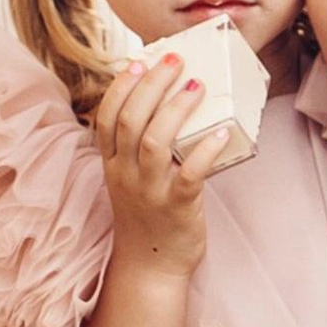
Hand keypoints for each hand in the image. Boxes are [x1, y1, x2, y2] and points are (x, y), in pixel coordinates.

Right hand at [92, 48, 231, 272]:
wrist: (150, 267)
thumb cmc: (147, 216)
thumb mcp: (131, 179)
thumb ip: (138, 148)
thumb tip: (167, 105)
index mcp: (112, 164)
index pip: (106, 117)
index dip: (121, 86)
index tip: (138, 61)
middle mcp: (126, 174)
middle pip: (130, 120)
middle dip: (153, 84)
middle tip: (175, 60)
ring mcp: (149, 191)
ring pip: (154, 141)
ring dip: (177, 109)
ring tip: (197, 85)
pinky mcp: (177, 207)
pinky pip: (190, 173)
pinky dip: (206, 150)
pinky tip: (220, 133)